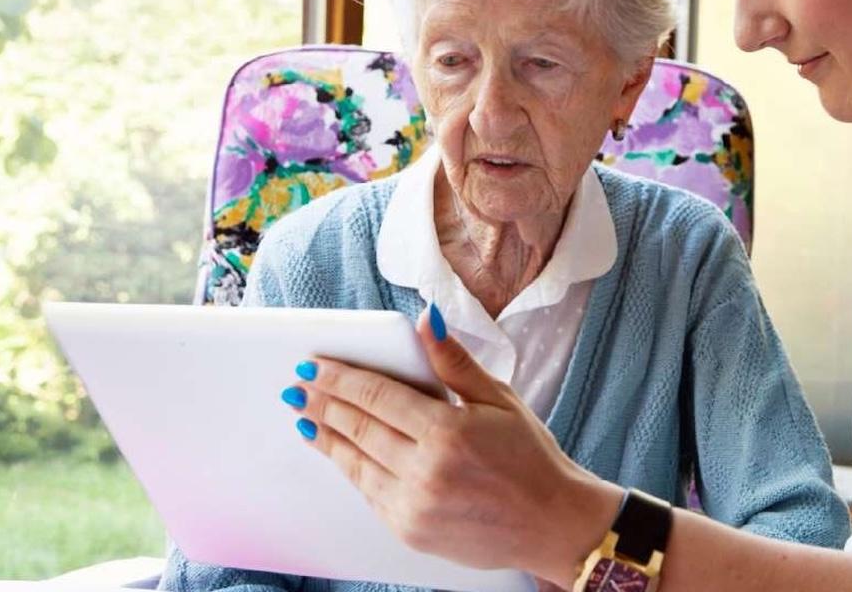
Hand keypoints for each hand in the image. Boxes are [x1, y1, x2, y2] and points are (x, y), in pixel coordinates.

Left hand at [282, 303, 621, 582]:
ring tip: (304, 417)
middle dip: (322, 403)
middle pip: (358, 427)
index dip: (339, 378)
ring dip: (326, 437)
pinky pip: (369, 494)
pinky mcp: (412, 531)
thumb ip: (453, 362)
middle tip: (297, 386)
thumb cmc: (531, 459)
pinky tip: (338, 451)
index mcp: (449, 432)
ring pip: (355, 463)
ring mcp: (416, 507)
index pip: (376, 396)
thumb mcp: (500, 400)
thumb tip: (425, 320)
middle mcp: (427, 472)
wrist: (554, 526)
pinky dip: (350, 469)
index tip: (314, 365)